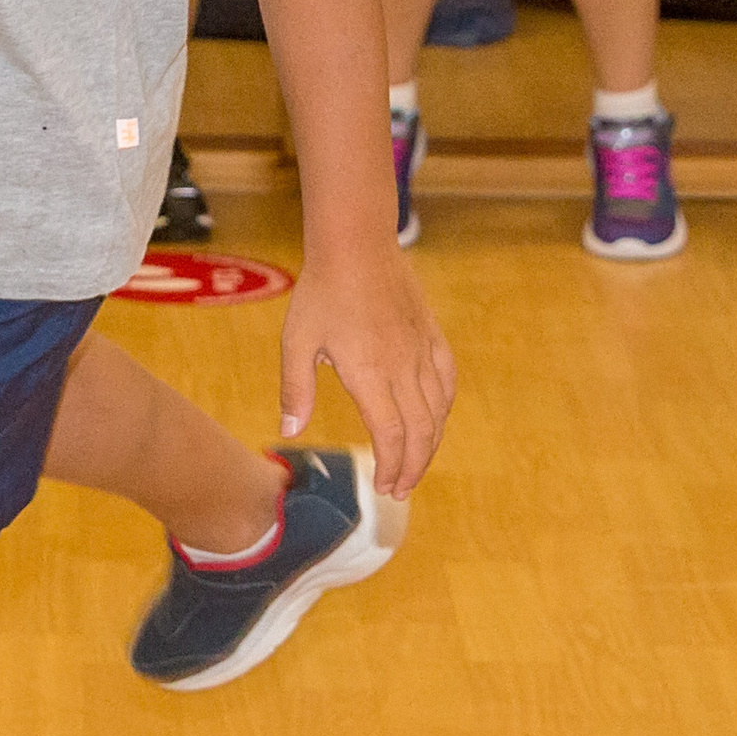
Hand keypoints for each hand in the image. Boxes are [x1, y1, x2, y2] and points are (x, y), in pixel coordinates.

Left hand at [278, 245, 454, 501]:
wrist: (356, 246)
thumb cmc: (320, 292)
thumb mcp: (296, 341)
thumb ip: (295, 389)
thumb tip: (289, 431)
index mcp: (370, 374)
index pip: (391, 434)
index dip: (391, 466)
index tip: (383, 486)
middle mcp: (403, 368)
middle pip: (420, 431)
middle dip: (413, 466)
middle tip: (400, 489)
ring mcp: (422, 351)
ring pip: (438, 410)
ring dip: (430, 444)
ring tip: (416, 465)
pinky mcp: (432, 336)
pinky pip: (447, 380)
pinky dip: (444, 408)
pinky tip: (436, 419)